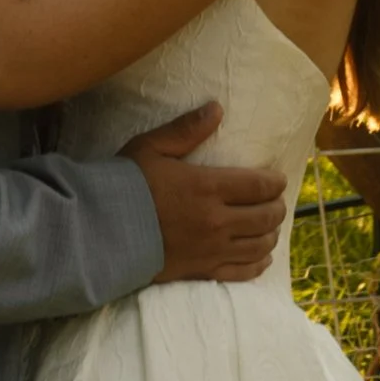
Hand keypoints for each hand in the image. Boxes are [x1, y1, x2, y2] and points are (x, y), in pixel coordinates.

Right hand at [120, 102, 287, 284]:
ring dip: (271, 233)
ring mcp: (212, 249)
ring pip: (259, 244)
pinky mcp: (203, 271)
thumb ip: (187, 129)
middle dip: (277, 207)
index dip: (274, 182)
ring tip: (270, 226)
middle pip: (266, 216)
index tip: (276, 179)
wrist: (102, 231)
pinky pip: (242, 272)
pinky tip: (261, 257)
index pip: (258, 186)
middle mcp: (217, 220)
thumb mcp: (152, 147)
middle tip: (275, 201)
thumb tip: (217, 108)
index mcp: (207, 187)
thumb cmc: (125, 185)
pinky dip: (258, 264)